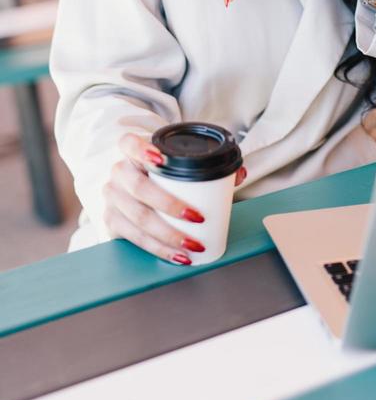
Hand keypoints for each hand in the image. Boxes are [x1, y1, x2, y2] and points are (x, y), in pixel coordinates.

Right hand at [102, 133, 246, 264]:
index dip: (142, 150)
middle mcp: (118, 173)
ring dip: (168, 235)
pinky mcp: (111, 221)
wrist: (132, 188)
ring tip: (193, 244)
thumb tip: (239, 173)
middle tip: (197, 217)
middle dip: (169, 205)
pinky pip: (135, 238)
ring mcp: (112, 198)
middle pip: (139, 188)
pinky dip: (158, 249)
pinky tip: (177, 255)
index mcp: (131, 151)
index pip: (129, 144)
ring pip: (138, 218)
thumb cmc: (159, 173)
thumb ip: (209, 165)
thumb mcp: (177, 164)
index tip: (160, 159)